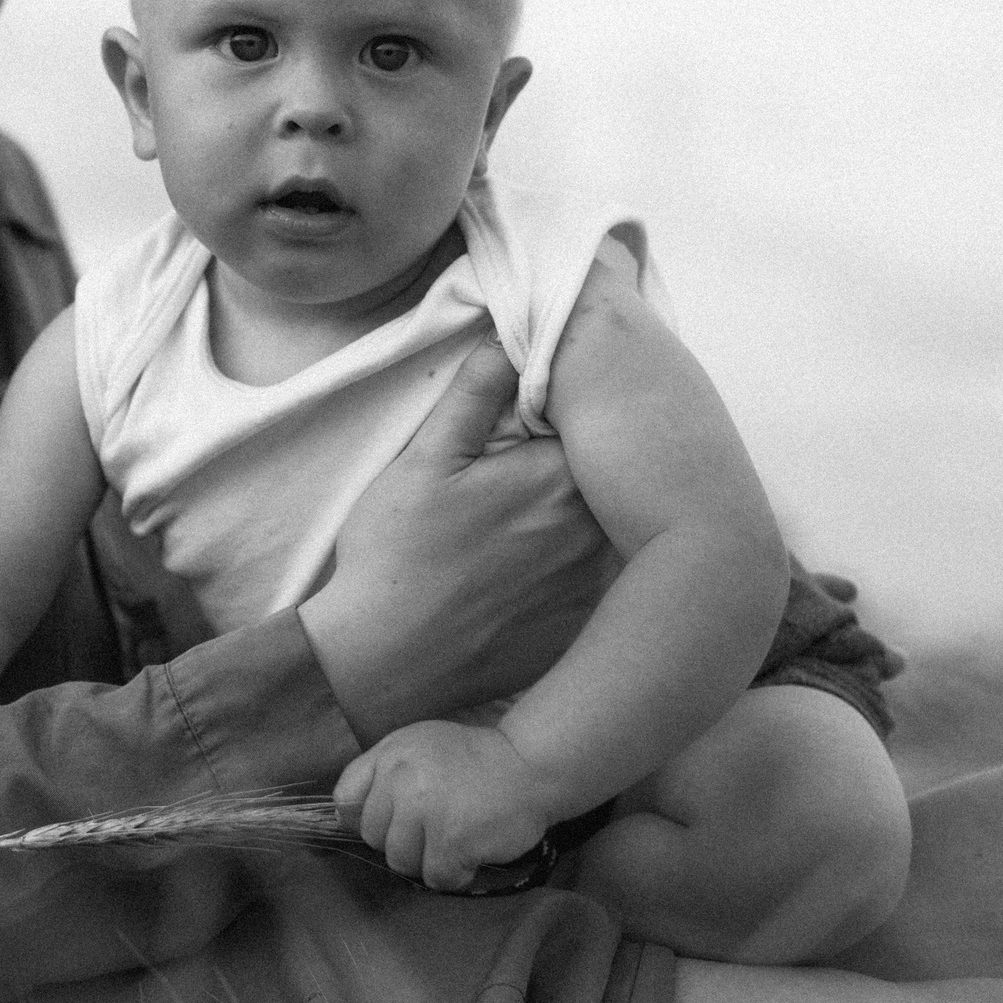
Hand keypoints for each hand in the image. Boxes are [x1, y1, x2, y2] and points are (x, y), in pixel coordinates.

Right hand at [307, 335, 614, 740]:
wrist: (386, 662)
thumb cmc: (396, 557)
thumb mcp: (422, 462)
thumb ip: (473, 396)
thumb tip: (510, 340)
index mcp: (559, 480)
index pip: (596, 426)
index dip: (569, 417)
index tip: (538, 423)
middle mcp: (597, 532)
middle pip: (613, 481)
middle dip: (590, 465)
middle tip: (531, 474)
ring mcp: (598, 587)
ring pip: (616, 532)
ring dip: (594, 519)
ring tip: (532, 525)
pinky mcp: (589, 631)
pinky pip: (610, 590)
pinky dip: (590, 574)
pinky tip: (537, 577)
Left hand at [334, 719, 559, 891]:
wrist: (531, 766)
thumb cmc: (476, 760)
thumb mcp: (422, 746)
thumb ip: (387, 773)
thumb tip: (350, 816)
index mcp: (390, 753)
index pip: (345, 799)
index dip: (363, 819)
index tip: (389, 823)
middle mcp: (400, 779)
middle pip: (374, 837)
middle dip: (402, 841)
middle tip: (436, 830)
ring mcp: (425, 811)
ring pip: (400, 862)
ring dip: (427, 861)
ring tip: (455, 842)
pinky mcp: (451, 842)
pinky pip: (436, 878)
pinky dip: (455, 875)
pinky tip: (472, 855)